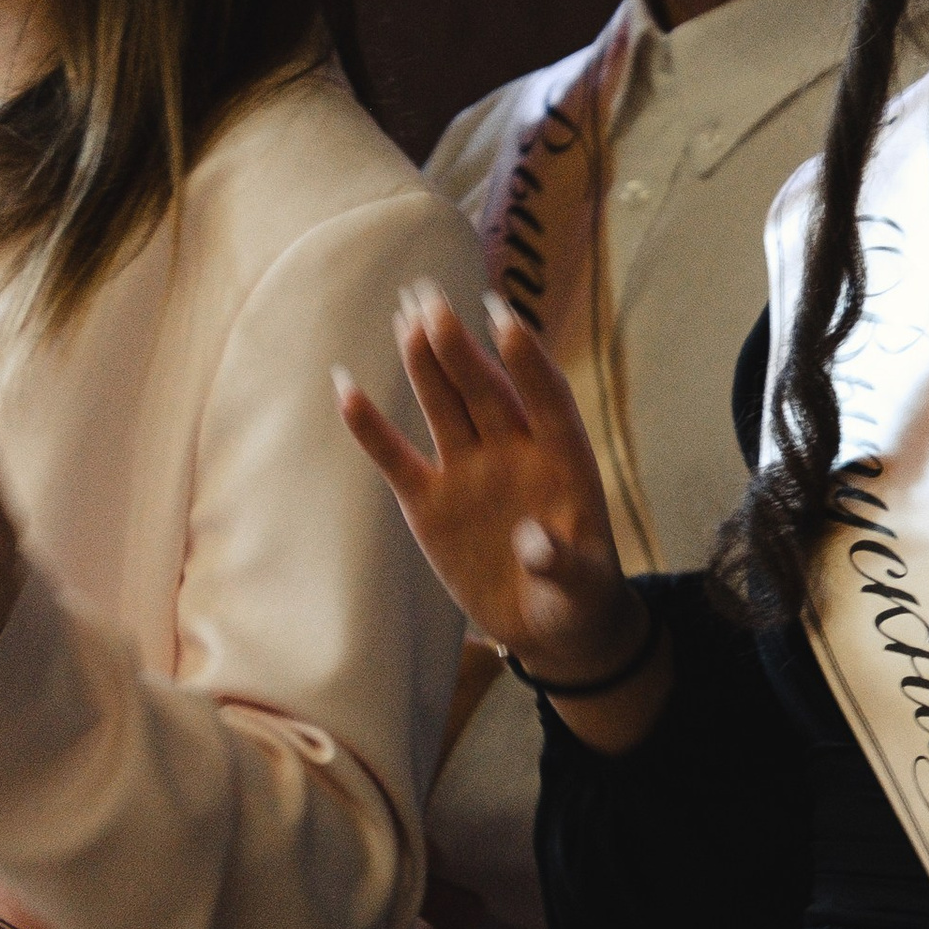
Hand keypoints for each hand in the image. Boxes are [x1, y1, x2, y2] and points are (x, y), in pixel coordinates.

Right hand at [336, 284, 640, 697]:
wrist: (547, 626)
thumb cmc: (578, 596)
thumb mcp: (582, 587)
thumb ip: (562, 563)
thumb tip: (535, 544)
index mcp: (562, 460)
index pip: (545, 399)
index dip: (526, 361)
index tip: (504, 319)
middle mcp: (513, 453)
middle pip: (484, 389)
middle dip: (459, 347)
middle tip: (431, 302)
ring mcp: (469, 472)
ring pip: (444, 406)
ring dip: (425, 364)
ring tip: (405, 319)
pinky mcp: (431, 503)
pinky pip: (396, 458)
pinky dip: (372, 428)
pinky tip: (346, 388)